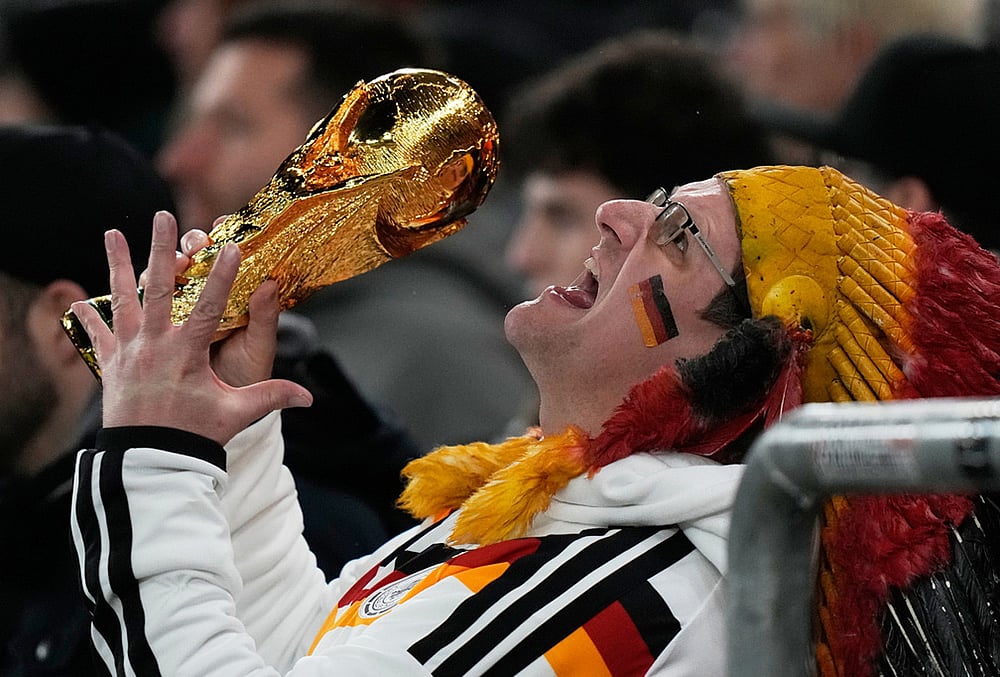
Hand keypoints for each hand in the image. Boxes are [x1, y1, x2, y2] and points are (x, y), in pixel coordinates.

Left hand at [71, 211, 312, 445]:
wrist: (147, 462)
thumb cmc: (193, 436)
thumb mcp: (235, 414)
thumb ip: (271, 397)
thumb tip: (308, 397)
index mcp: (187, 353)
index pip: (209, 305)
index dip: (223, 275)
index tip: (233, 245)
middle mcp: (154, 346)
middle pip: (158, 287)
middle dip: (162, 249)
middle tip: (163, 216)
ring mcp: (128, 353)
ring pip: (122, 299)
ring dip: (117, 264)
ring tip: (111, 233)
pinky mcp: (110, 366)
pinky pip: (97, 335)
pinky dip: (87, 317)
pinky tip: (77, 299)